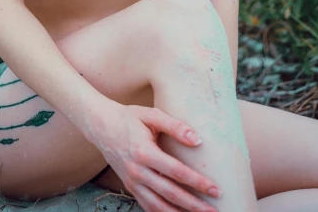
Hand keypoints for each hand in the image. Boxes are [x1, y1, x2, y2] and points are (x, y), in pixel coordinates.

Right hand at [87, 102, 220, 211]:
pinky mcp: (129, 187)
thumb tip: (197, 140)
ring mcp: (132, 182)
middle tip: (214, 210)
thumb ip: (175, 126)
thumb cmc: (129, 117)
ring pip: (158, 206)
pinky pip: (147, 206)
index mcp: (144, 152)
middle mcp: (137, 171)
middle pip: (170, 194)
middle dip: (194, 204)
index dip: (198, 182)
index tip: (216, 189)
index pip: (177, 172)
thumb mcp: (151, 115)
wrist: (101, 125)